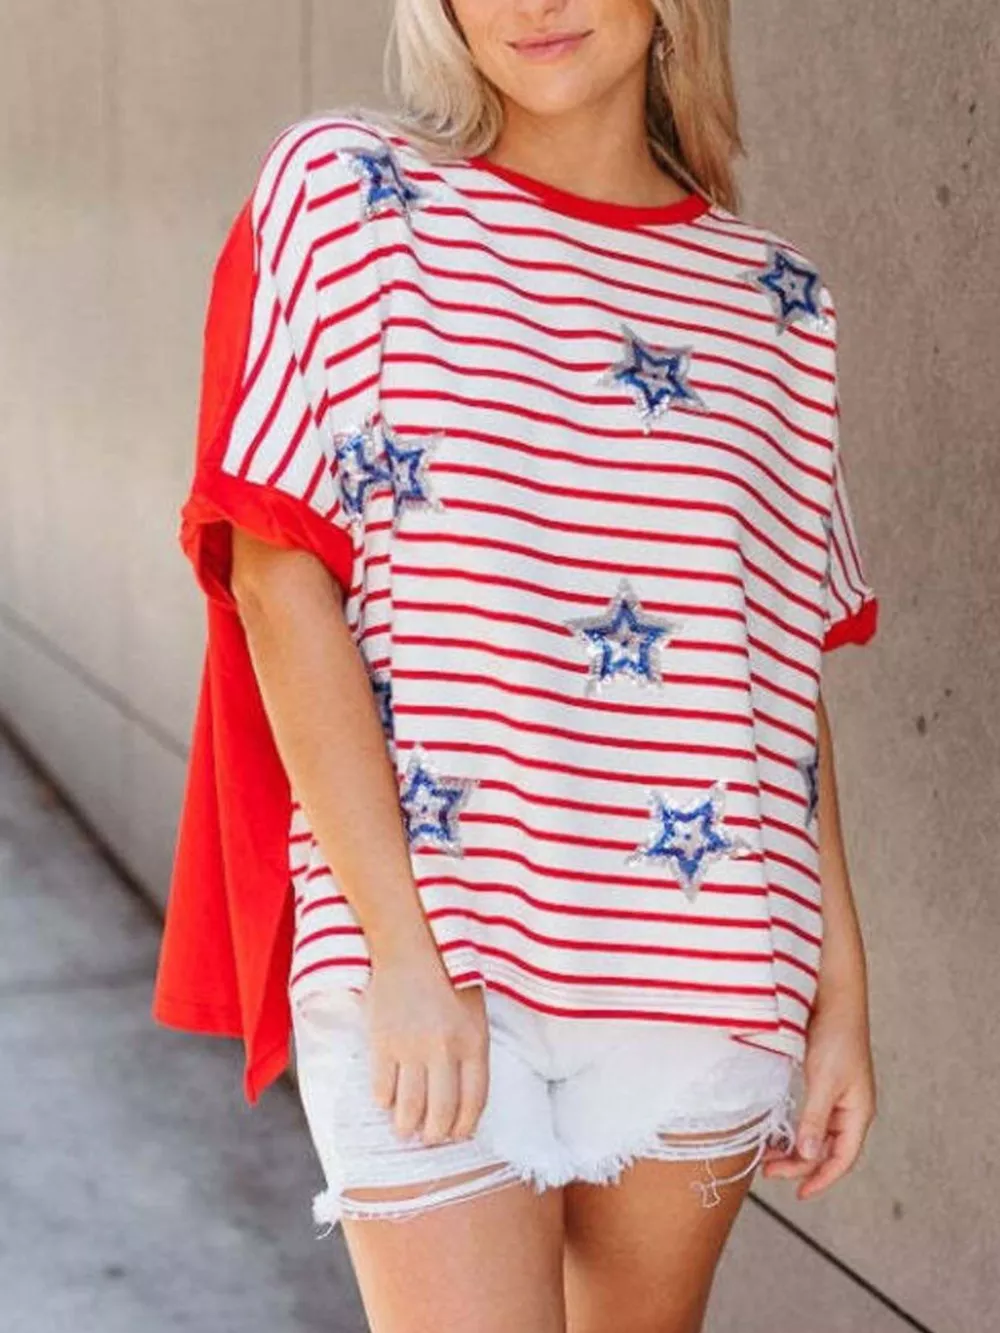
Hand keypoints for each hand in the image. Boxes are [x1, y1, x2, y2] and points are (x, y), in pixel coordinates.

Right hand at [360, 959, 490, 1146]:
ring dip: (406, 1126)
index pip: (474, 1101)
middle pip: (441, 1112)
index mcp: (474, 1042)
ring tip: (404, 1129)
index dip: (465, 1126)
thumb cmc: (449, 976)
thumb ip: (471, 1051)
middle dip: (435, 1134)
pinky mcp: (382, 1043)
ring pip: (409, 1108)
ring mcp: (412, 1048)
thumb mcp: (475, 1012)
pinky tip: (386, 1100)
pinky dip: (384, 1100)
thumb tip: (461, 1097)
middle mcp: (445, 1051)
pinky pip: (382, 1088)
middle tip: (428, 1138)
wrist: (412, 945)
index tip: (457, 1134)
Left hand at [760, 993, 876, 1199]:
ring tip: (768, 1154)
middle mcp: (850, 1108)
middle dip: (800, 1164)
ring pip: (817, 1134)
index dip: (821, 1179)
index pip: (842, 1159)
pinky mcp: (824, 1082)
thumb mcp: (823, 1080)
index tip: (798, 1193)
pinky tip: (778, 1130)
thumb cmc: (835, 1036)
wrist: (834, 998)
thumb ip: (815, 1118)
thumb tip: (807, 1155)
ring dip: (795, 1147)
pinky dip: (795, 1127)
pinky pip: (810, 1116)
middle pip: (827, 1150)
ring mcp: (838, 1096)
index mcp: (858, 1112)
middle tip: (769, 1170)